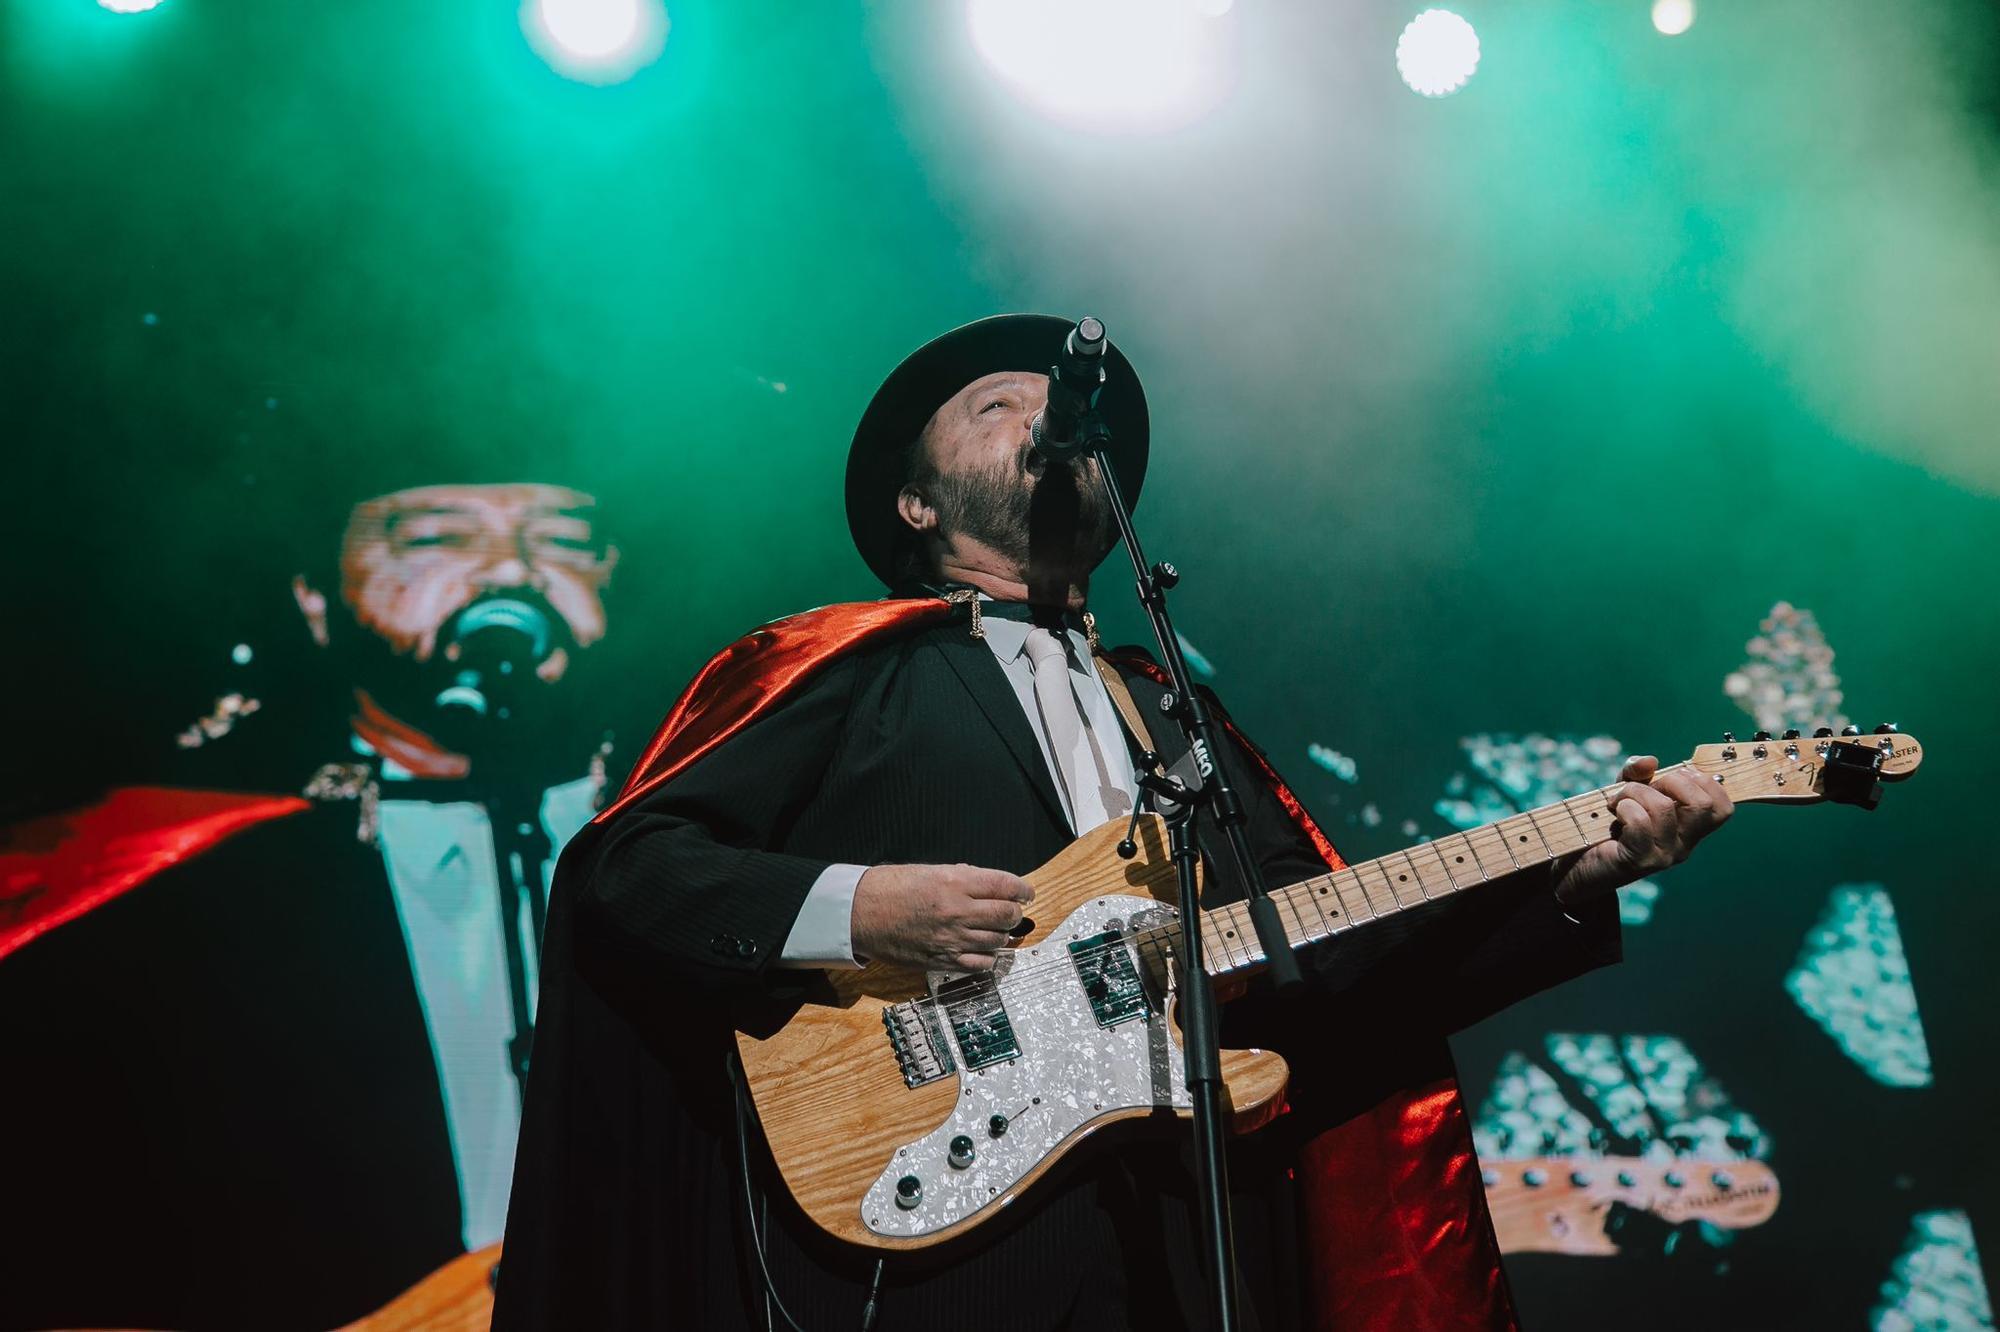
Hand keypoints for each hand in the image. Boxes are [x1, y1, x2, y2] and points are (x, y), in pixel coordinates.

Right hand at [851, 863, 1034, 972]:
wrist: (861, 913)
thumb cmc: (891, 887)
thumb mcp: (931, 870)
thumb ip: (964, 878)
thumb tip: (991, 886)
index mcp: (955, 882)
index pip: (1005, 886)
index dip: (1023, 890)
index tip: (1026, 893)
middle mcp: (957, 911)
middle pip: (1007, 915)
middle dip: (1016, 913)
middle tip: (1013, 911)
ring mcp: (951, 939)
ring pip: (997, 941)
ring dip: (1003, 935)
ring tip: (997, 929)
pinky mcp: (942, 960)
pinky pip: (980, 965)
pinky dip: (988, 957)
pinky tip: (984, 950)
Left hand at [1552, 755, 1733, 909]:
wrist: (1579, 864)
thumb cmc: (1609, 825)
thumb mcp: (1626, 791)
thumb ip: (1638, 773)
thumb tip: (1650, 761)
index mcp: (1690, 830)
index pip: (1722, 808)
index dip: (1702, 781)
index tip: (1672, 777)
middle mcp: (1684, 845)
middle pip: (1702, 804)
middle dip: (1670, 780)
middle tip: (1645, 787)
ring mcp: (1664, 856)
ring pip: (1664, 807)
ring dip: (1635, 791)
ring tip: (1619, 800)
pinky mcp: (1640, 861)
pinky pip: (1640, 822)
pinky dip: (1624, 807)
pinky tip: (1615, 813)